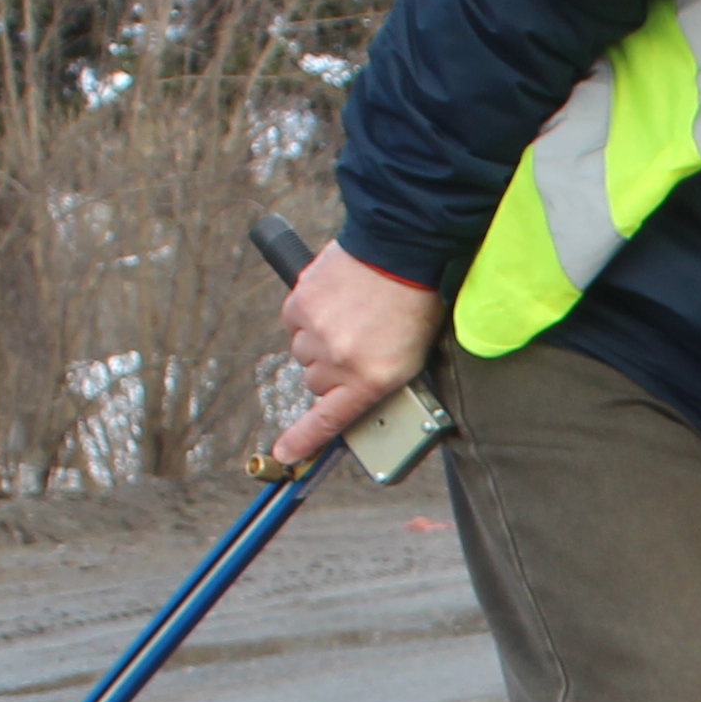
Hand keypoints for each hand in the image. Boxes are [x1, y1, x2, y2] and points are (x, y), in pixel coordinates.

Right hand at [271, 242, 436, 464]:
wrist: (401, 247)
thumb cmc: (416, 301)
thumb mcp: (411, 355)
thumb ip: (376, 380)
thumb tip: (351, 396)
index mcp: (371, 379)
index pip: (329, 421)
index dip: (303, 440)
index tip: (284, 454)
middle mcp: (339, 361)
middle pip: (317, 382)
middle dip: (332, 369)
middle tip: (357, 343)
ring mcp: (316, 333)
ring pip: (304, 352)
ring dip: (320, 341)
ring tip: (350, 316)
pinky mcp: (300, 304)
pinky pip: (294, 322)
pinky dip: (309, 315)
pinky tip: (334, 300)